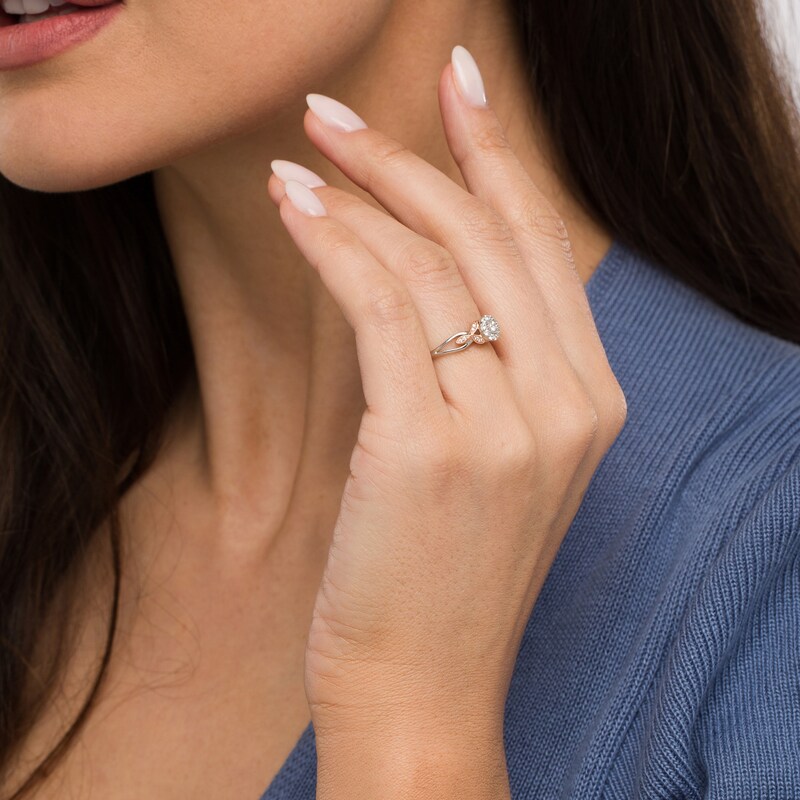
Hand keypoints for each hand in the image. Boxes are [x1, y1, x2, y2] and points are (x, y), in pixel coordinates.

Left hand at [267, 44, 626, 773]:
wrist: (426, 690)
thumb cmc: (445, 578)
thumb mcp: (500, 467)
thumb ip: (493, 373)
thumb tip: (429, 276)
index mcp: (590, 404)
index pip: (542, 250)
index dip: (497, 161)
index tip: (461, 95)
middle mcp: (565, 405)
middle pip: (489, 239)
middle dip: (416, 157)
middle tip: (342, 112)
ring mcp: (506, 427)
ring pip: (430, 266)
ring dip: (360, 197)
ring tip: (305, 161)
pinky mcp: (428, 447)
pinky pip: (382, 309)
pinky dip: (334, 245)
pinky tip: (295, 207)